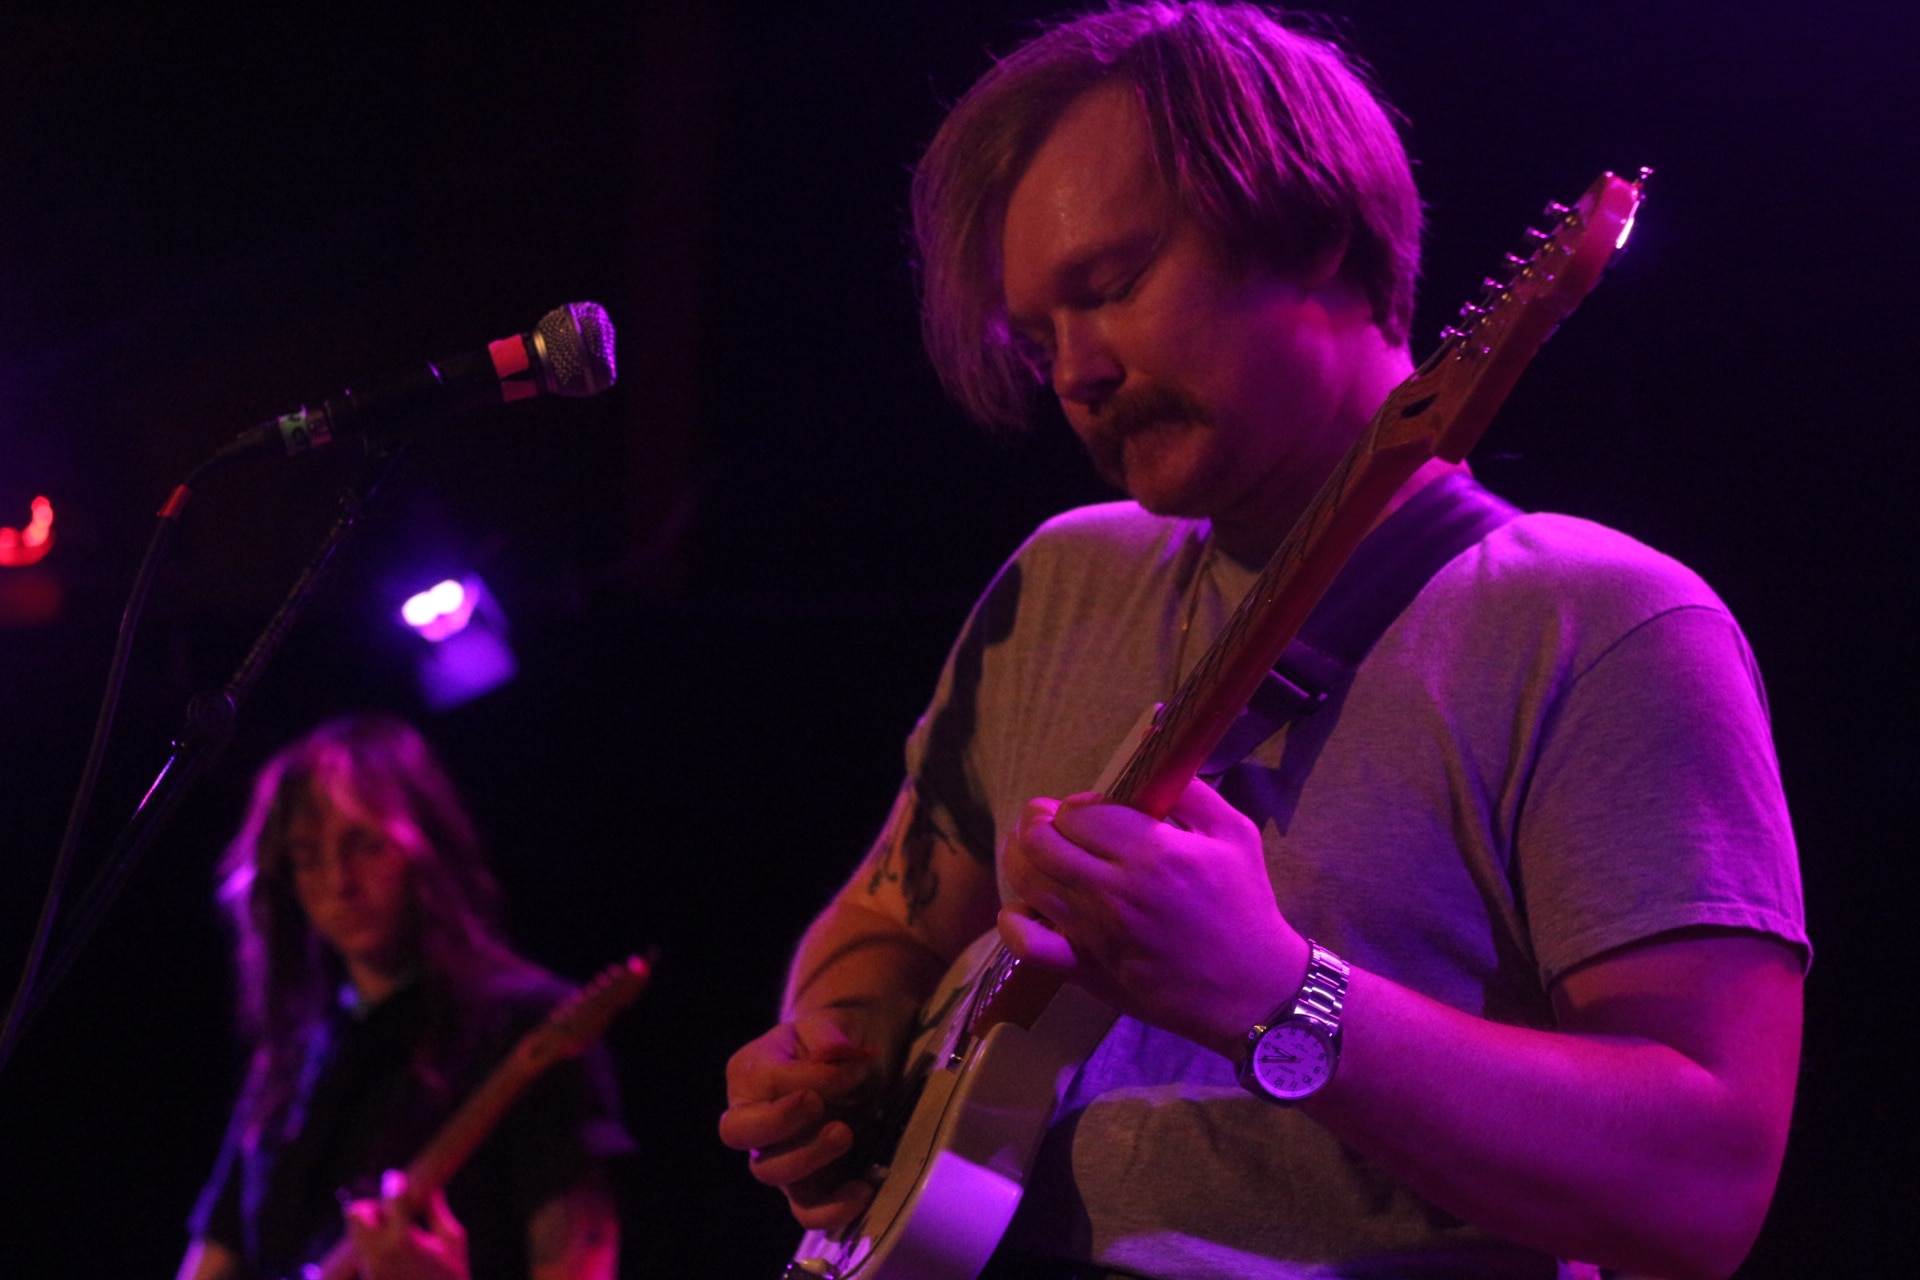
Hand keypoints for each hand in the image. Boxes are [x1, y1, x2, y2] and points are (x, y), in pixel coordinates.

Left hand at [342, 1171, 467, 1279]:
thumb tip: (431, 1189)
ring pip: (354, 1234)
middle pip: (355, 1213)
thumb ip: (438, 1213)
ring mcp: (368, 1268)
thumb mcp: (453, 1242)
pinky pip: (361, 1254)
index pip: (391, 1198)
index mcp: (402, 1239)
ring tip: (393, 1240)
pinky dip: (372, 1250)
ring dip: (370, 1229)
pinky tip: (393, 1259)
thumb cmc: (450, 1279)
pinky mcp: (367, 1277)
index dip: (394, 1184)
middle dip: (370, 1209)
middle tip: (389, 1216)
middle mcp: (378, 1252)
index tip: (395, 1180)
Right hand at [718, 1009, 881, 1229]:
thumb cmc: (831, 1041)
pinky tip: (862, 1190)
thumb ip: (828, 1033)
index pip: (765, 1082)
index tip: (851, 1067)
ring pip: (770, 1171)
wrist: (850, 1064)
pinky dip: (832, 1209)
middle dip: (779, 1121)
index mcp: (749, 1073)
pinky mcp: (806, 1183)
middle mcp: (753, 1117)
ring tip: (847, 1133)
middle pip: (739, 1132)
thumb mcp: (831, 1023)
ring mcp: (777, 1154)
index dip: (810, 1077)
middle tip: (819, 1104)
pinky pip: (806, 1209)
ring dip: (809, 1156)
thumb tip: (831, 1051)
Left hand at [998, 778, 1307, 1057]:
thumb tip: (1152, 752)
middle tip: (1042, 819)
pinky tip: (1024, 907)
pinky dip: (1015, 920)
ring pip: (1029, 883)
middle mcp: (1115, 890)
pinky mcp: (1086, 971)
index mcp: (1152, 853)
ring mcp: (1095, 933)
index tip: (1088, 809)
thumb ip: (1190, 790)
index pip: (1080, 812)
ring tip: (1026, 848)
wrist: (1253, 991)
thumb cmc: (1246, 906)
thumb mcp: (1235, 833)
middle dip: (1035, 822)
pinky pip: (1027, 943)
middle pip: (1042, 843)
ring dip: (1019, 858)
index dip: (1075, 805)